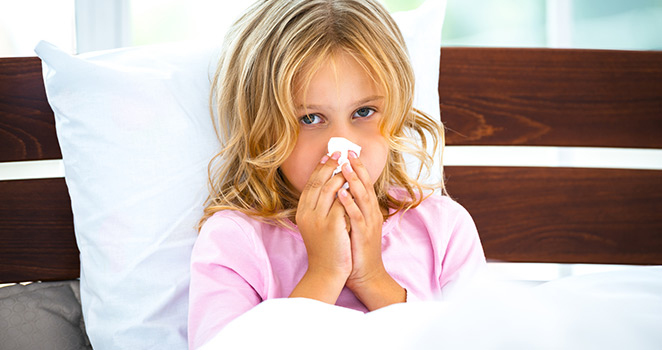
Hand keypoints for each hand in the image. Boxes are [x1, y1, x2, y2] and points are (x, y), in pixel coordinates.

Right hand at [290, 152, 351, 302]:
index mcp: (302, 212)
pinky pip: (341, 203)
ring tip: (349, 162)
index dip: (321, 168)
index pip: (311, 184)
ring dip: (340, 173)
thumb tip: (333, 186)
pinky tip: (356, 182)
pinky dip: (348, 191)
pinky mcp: (332, 226)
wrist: (327, 272)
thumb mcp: (318, 225)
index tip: (330, 155)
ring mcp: (318, 219)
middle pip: (318, 182)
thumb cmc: (326, 249)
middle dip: (331, 164)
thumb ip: (321, 207)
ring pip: (329, 189)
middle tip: (341, 151)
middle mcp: (307, 214)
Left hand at [337, 151, 386, 290]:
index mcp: (368, 210)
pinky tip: (342, 193)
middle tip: (349, 152)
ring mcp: (369, 224)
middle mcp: (371, 214)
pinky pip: (356, 216)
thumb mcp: (354, 224)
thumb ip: (349, 208)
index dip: (357, 167)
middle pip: (366, 186)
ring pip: (362, 198)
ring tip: (345, 166)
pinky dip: (349, 204)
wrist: (366, 274)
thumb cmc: (357, 249)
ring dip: (354, 181)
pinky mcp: (363, 235)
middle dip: (357, 168)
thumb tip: (340, 191)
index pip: (364, 184)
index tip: (348, 153)